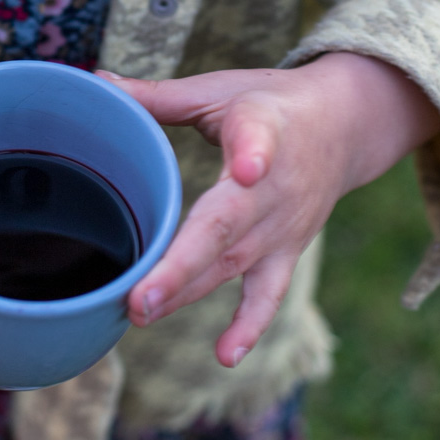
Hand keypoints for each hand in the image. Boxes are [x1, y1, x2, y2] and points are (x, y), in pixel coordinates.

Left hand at [100, 54, 439, 366]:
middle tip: (140, 297)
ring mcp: (284, 225)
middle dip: (183, 264)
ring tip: (142, 314)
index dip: (255, 154)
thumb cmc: (270, 104)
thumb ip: (157, 95)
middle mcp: (276, 185)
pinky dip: (249, 326)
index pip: (259, 141)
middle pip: (229, 227)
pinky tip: (225, 357)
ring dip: (189, 292)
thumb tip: (94, 82)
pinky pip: (269, 294)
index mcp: (262, 130)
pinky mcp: (288, 250)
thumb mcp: (219, 89)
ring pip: (233, 265)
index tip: (249, 167)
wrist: (345, 126)